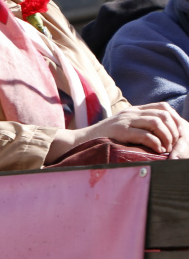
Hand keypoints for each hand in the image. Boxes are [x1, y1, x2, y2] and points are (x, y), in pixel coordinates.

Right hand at [48, 102, 187, 162]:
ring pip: (157, 123)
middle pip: (163, 114)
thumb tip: (161, 134)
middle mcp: (130, 112)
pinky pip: (145, 135)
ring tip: (166, 148)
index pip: (162, 107)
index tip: (176, 134)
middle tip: (173, 144)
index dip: (174, 120)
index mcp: (133, 110)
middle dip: (173, 130)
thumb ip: (138, 126)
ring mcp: (124, 120)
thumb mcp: (123, 127)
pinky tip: (157, 151)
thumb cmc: (104, 138)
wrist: (82, 141)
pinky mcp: (120, 131)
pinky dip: (156, 143)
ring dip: (166, 137)